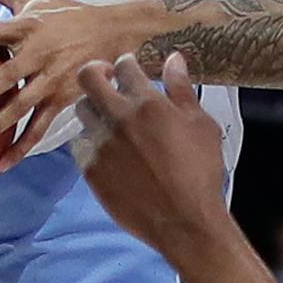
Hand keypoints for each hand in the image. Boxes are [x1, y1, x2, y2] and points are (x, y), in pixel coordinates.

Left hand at [0, 0, 145, 170]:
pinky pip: (40, 126)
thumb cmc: (65, 13)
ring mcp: (53, 80)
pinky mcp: (64, 99)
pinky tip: (3, 163)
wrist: (115, 33)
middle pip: (10, 74)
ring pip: (24, 106)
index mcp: (29, 26)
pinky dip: (23, 146)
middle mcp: (40, 53)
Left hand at [75, 53, 234, 264]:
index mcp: (148, 104)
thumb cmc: (200, 173)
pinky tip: (109, 150)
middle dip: (96, 72)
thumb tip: (173, 61)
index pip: (124, 66)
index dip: (126, 63)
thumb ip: (182, 90)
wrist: (184, 221)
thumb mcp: (201, 125)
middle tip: (106, 79)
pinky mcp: (91, 170)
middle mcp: (119, 119)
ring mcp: (101, 145)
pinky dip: (92, 142)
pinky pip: (80, 146)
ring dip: (95, 108)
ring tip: (110, 118)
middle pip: (88, 78)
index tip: (128, 69)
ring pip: (82, 111)